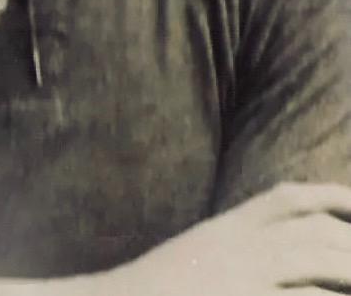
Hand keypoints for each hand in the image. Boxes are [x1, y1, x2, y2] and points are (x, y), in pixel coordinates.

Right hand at [125, 180, 350, 294]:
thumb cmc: (153, 295)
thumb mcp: (196, 261)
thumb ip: (231, 252)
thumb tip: (275, 258)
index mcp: (225, 230)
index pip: (288, 199)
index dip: (332, 197)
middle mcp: (237, 247)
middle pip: (312, 230)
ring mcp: (240, 278)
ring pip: (315, 259)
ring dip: (350, 268)